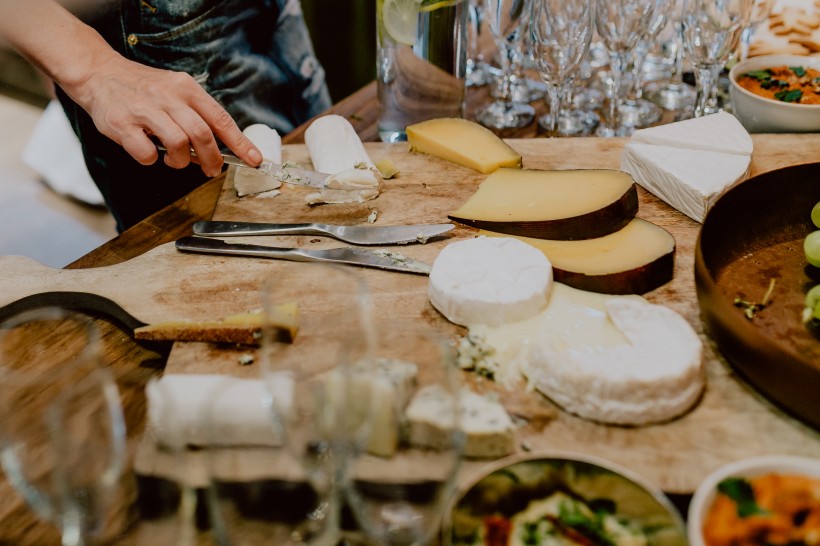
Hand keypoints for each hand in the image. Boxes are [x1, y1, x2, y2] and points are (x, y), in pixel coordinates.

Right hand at [74, 53, 261, 176]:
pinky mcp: (122, 124)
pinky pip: (146, 153)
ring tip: (174, 160)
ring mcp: (144, 110)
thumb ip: (196, 115)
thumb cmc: (143, 88)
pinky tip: (147, 152)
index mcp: (186, 88)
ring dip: (180, 161)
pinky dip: (151, 160)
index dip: (240, 143)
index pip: (220, 118)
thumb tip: (218, 147)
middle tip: (211, 170)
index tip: (255, 159)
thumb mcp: (175, 90)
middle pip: (202, 134)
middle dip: (212, 159)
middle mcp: (168, 96)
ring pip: (177, 144)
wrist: (98, 72)